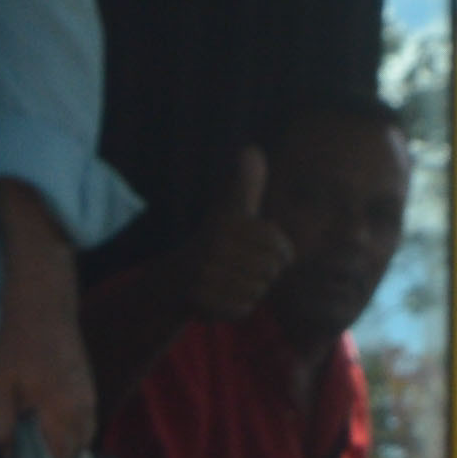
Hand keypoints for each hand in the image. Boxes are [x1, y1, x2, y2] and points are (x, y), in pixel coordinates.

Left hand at [0, 186, 97, 457]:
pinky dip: (70, 436)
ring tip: (40, 457)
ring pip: (82, 442)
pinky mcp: (90, 391)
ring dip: (64, 452)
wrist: (44, 308)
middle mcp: (83, 411)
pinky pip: (85, 426)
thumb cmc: (16, 346)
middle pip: (74, 456)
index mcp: (60, 411)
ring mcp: (90, 400)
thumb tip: (8, 457)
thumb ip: (0, 426)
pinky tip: (50, 434)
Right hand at [185, 145, 299, 323]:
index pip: (280, 247)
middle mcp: (213, 247)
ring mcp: (206, 275)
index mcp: (227, 224)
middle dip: (264, 274)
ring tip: (232, 281)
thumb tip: (251, 148)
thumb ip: (246, 184)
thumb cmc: (215, 242)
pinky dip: (239, 307)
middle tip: (243, 268)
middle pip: (270, 271)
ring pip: (258, 291)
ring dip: (251, 290)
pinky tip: (224, 297)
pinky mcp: (202, 302)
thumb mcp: (230, 210)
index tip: (265, 252)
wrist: (175, 279)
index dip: (281, 254)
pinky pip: (243, 309)